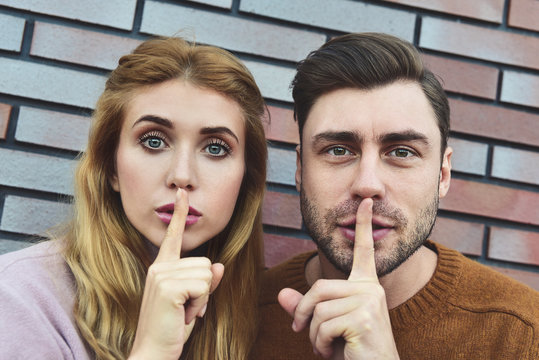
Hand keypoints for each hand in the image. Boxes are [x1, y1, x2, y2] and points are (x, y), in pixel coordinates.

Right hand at [129, 189, 224, 359]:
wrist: (153, 353)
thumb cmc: (171, 328)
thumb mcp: (193, 302)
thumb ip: (205, 282)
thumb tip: (219, 265)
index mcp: (161, 268)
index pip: (173, 236)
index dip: (179, 214)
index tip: (181, 193)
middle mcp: (159, 267)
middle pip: (206, 262)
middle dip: (204, 289)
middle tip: (185, 308)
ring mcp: (160, 275)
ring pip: (207, 273)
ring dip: (202, 298)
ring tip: (183, 312)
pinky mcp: (167, 286)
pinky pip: (203, 285)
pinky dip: (200, 304)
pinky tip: (183, 315)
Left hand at [279, 198, 398, 358]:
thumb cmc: (353, 351)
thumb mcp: (326, 327)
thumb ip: (306, 309)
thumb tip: (282, 294)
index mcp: (365, 286)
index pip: (363, 251)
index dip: (363, 226)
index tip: (366, 202)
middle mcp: (371, 288)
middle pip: (319, 288)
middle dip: (305, 314)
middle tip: (306, 334)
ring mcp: (369, 302)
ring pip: (318, 309)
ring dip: (313, 334)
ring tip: (326, 346)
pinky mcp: (363, 318)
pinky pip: (322, 324)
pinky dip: (318, 343)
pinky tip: (332, 351)